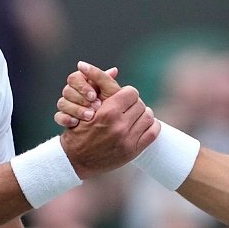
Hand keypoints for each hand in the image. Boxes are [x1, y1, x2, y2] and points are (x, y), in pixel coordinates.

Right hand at [54, 64, 118, 127]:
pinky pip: (58, 116)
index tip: (93, 96)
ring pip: (62, 103)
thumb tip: (95, 66)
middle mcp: (74, 92)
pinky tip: (77, 122)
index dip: (82, 86)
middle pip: (67, 90)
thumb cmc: (113, 106)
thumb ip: (102, 77)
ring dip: (77, 110)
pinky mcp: (64, 117)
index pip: (74, 78)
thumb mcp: (111, 90)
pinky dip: (67, 119)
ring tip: (90, 117)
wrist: (111, 126)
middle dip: (81, 100)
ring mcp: (67, 105)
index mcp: (84, 82)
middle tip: (95, 107)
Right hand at [59, 62, 160, 178]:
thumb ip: (101, 86)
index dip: (126, 93)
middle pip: (140, 103)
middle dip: (134, 103)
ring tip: (134, 116)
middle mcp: (119, 126)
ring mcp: (127, 140)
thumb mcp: (85, 105)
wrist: (75, 158)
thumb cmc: (79, 129)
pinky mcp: (133, 151)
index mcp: (108, 112)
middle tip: (127, 107)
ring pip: (149, 116)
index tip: (122, 97)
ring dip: (143, 114)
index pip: (131, 92)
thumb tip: (115, 69)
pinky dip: (152, 126)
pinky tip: (143, 125)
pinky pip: (153, 132)